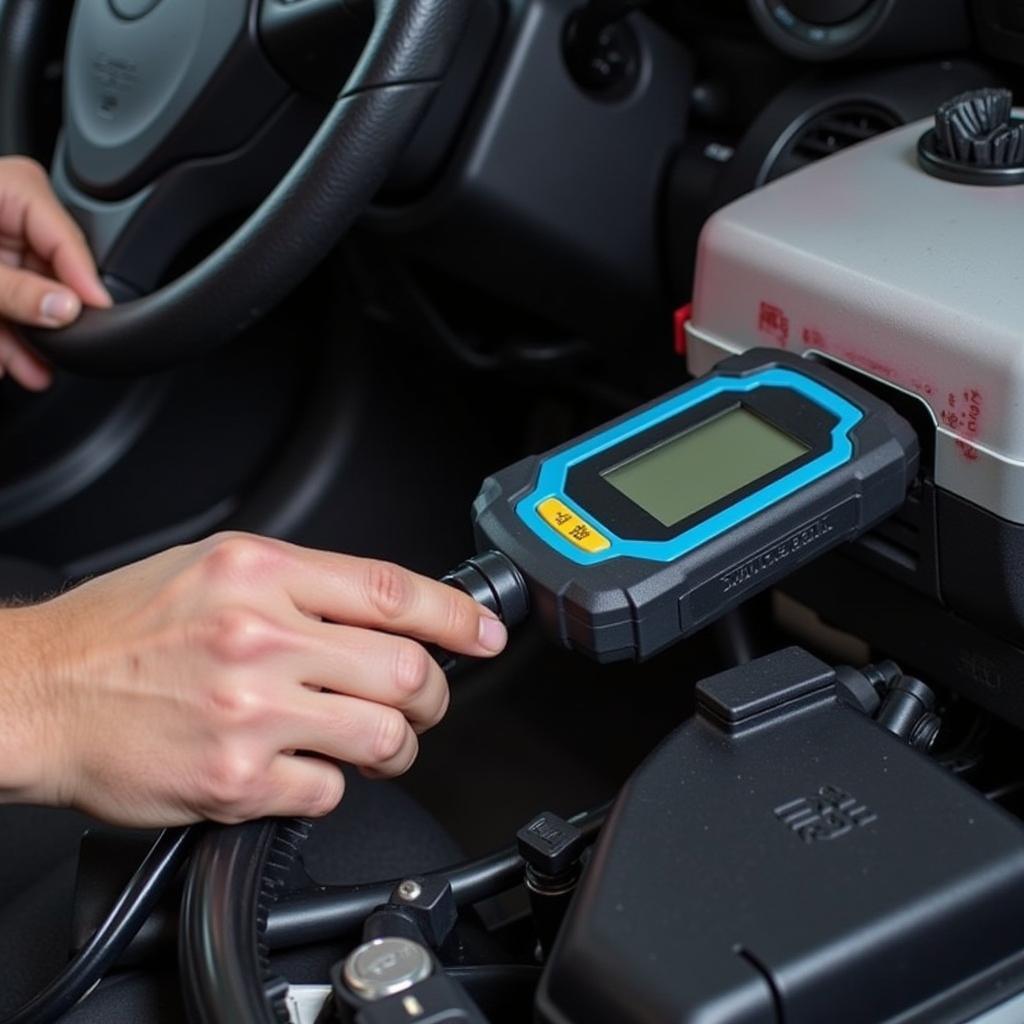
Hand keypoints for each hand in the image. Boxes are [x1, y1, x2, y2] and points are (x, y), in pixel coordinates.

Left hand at [0, 156, 110, 389]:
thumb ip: (16, 289)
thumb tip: (65, 308)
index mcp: (11, 188)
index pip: (67, 239)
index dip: (85, 283)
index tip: (101, 316)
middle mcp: (7, 211)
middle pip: (51, 272)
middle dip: (53, 321)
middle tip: (64, 354)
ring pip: (28, 295)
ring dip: (28, 340)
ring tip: (33, 371)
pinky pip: (7, 302)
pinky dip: (5, 335)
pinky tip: (8, 362)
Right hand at [0, 533, 507, 826]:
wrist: (37, 693)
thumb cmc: (118, 631)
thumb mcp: (211, 569)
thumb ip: (300, 583)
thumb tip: (381, 608)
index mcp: (259, 572)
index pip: (390, 590)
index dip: (456, 614)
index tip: (485, 633)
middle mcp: (260, 635)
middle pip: (405, 669)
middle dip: (434, 694)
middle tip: (423, 700)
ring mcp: (250, 710)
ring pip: (383, 735)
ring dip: (397, 746)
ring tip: (377, 742)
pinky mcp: (235, 778)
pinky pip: (328, 790)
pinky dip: (331, 784)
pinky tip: (303, 769)